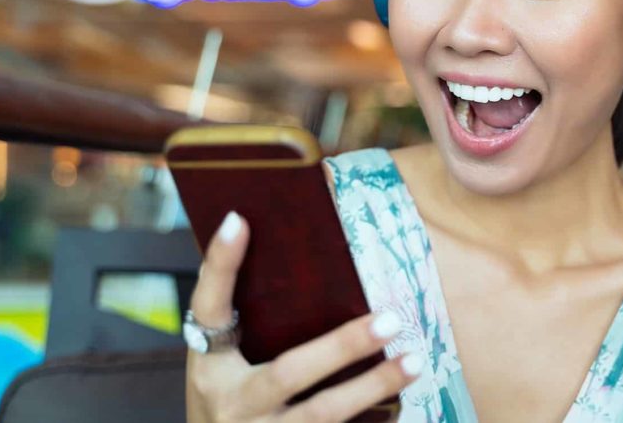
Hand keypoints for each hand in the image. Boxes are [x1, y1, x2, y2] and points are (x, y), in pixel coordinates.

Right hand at [185, 211, 421, 421]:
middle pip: (288, 373)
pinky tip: (402, 404)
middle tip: (389, 319)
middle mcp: (231, 404)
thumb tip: (269, 236)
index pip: (209, 308)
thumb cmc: (227, 402)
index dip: (221, 265)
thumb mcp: (220, 365)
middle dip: (341, 347)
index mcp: (210, 367)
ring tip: (413, 360)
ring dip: (372, 386)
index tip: (238, 221)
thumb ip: (246, 319)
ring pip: (323, 415)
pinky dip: (373, 422)